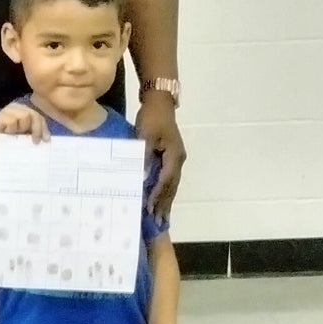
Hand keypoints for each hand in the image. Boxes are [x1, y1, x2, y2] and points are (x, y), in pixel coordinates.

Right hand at [0, 102, 48, 142]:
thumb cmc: (7, 138)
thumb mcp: (23, 135)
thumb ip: (33, 133)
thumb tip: (47, 138)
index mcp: (24, 110)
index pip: (38, 116)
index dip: (43, 128)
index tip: (46, 140)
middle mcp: (17, 107)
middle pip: (34, 115)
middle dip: (37, 129)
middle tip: (35, 141)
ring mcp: (8, 110)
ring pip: (25, 116)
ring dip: (22, 128)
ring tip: (15, 134)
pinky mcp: (0, 115)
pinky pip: (13, 121)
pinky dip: (12, 129)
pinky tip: (6, 133)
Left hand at [136, 90, 184, 212]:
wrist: (160, 101)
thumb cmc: (152, 117)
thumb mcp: (146, 136)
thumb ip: (145, 157)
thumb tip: (143, 177)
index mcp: (175, 156)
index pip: (165, 180)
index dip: (157, 195)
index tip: (149, 209)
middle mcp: (179, 160)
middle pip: (172, 186)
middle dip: (164, 204)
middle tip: (158, 222)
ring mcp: (176, 158)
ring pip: (172, 184)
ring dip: (166, 200)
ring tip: (161, 217)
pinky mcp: (172, 157)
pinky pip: (169, 178)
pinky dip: (164, 191)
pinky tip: (161, 200)